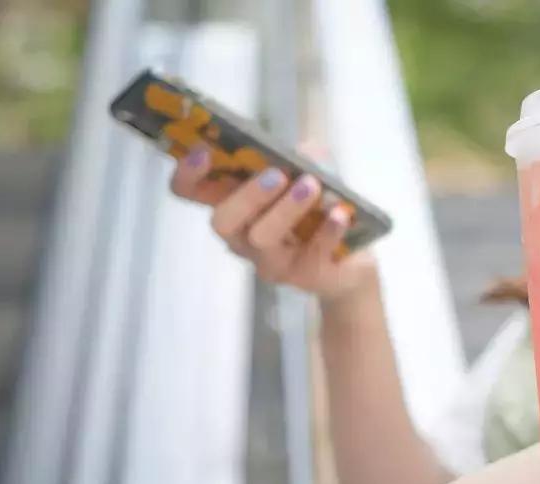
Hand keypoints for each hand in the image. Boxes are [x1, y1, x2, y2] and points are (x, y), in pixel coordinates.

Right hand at [170, 144, 378, 300]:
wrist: (352, 261)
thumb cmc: (319, 209)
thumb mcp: (313, 172)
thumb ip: (304, 156)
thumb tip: (304, 151)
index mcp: (234, 204)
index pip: (190, 192)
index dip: (187, 174)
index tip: (203, 152)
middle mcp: (243, 236)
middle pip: (222, 221)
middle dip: (247, 196)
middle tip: (277, 175)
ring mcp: (271, 261)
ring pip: (263, 240)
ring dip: (286, 209)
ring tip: (312, 186)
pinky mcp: (303, 276)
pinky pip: (311, 256)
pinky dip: (327, 231)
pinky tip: (339, 214)